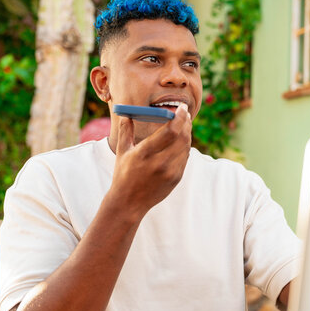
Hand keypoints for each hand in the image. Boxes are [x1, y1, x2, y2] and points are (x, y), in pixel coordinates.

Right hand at [107, 103, 191, 219]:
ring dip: (187, 133)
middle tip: (184, 113)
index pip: (170, 131)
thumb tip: (126, 114)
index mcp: (145, 153)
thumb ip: (125, 130)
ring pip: (186, 146)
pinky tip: (181, 139)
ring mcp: (170, 172)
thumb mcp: (122, 151)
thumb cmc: (123, 174)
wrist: (129, 202)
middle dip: (185, 122)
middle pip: (182, 137)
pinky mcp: (176, 178)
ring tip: (183, 124)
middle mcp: (160, 162)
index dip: (179, 117)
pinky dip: (185, 146)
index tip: (182, 108)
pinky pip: (185, 157)